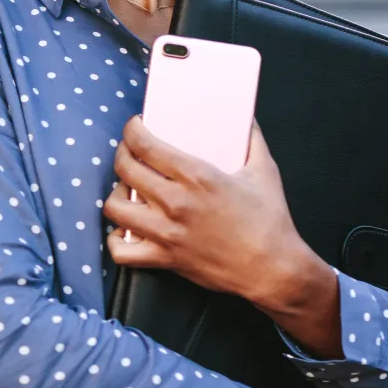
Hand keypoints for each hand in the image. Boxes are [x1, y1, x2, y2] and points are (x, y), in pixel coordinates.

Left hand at [103, 117, 342, 356]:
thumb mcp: (265, 172)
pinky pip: (121, 251)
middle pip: (125, 169)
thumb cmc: (270, 222)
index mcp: (197, 176)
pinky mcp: (165, 258)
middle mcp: (175, 202)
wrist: (272, 269)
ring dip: (115, 194)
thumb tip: (247, 118)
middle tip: (129, 152)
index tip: (135, 127)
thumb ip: (252, 140)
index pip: (145, 145)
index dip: (132, 130)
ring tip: (126, 190)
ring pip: (114, 208)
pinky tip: (125, 230)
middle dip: (122, 154)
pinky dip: (116, 240)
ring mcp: (166, 232)